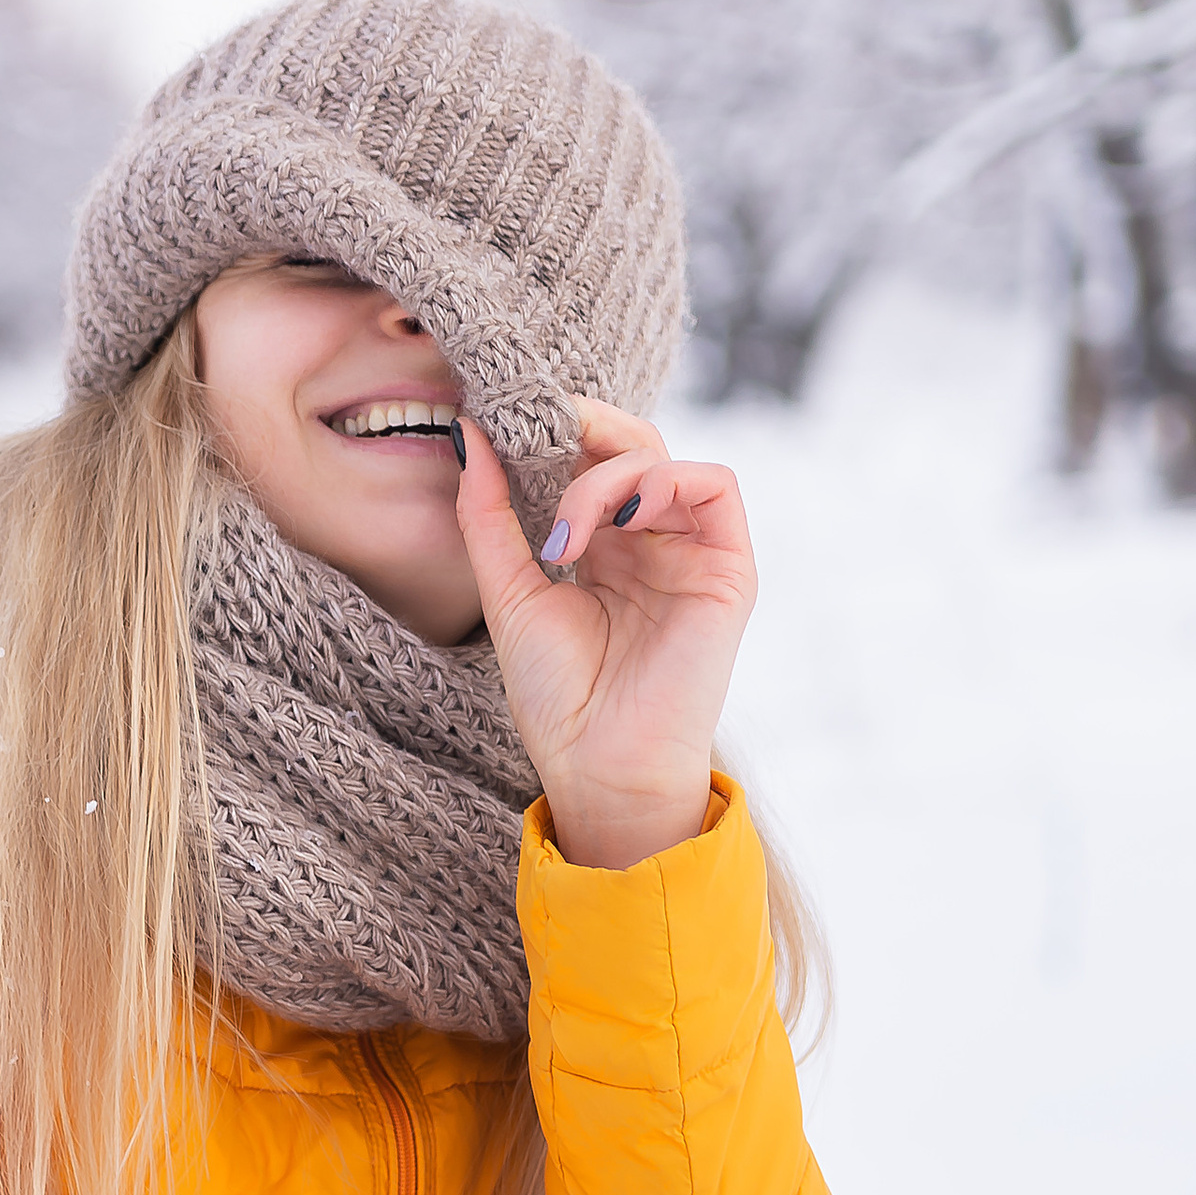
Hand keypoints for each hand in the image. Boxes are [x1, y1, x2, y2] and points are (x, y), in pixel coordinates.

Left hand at [454, 400, 755, 870]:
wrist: (600, 768)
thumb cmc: (558, 698)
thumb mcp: (508, 590)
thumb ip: (487, 513)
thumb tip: (465, 431)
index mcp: (606, 547)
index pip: (590, 458)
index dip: (555, 432)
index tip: (500, 426)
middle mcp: (652, 543)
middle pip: (631, 442)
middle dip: (581, 426)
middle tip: (532, 435)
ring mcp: (692, 553)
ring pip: (663, 458)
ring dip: (604, 473)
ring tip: (562, 533)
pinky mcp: (730, 569)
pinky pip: (714, 485)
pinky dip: (660, 481)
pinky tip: (612, 521)